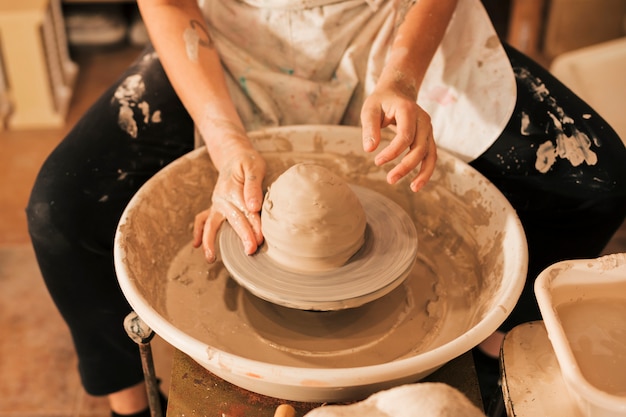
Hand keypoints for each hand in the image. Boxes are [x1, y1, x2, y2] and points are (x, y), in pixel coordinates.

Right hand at [192, 142, 265, 262]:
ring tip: (210, 258)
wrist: (233, 155)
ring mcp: (216, 203)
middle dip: (243, 236)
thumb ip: (254, 187)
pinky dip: (198, 232)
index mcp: (233, 189)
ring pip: (211, 224)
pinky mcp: (215, 207)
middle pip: (234, 220)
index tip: (261, 239)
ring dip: (210, 240)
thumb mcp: (254, 167)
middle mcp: (222, 198)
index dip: (255, 225)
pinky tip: (196, 245)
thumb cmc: (247, 162)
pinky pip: (202, 220)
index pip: (247, 211)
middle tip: (250, 251)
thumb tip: (253, 207)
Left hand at [360, 83, 436, 191]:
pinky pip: (431, 156)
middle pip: (420, 148)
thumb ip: (369, 128)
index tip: (377, 161)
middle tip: (390, 180)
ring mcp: (428, 129)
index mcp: (409, 110)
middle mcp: (423, 120)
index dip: (393, 152)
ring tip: (413, 189)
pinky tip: (416, 184)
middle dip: (406, 166)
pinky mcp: (428, 138)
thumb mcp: (369, 109)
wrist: (397, 91)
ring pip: (431, 154)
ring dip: (423, 173)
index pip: (405, 136)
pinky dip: (426, 170)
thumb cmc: (381, 101)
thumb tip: (369, 149)